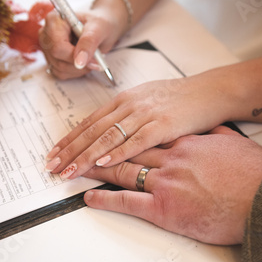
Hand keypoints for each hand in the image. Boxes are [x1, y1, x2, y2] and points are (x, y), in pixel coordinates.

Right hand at [38, 7, 123, 79]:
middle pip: (57, 59)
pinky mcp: (51, 59)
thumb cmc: (99, 24)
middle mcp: (47, 33)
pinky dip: (75, 72)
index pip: (57, 46)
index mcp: (55, 20)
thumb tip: (79, 62)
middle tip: (95, 59)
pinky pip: (61, 73)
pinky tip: (83, 62)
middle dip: (79, 64)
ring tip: (90, 58)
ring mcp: (48, 48)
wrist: (100, 29)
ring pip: (59, 69)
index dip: (74, 57)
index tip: (91, 60)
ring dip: (79, 69)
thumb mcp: (99, 29)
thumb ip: (88, 42)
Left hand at [45, 68, 240, 178]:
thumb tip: (107, 131)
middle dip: (69, 151)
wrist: (209, 91)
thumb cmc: (179, 99)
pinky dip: (117, 152)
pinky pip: (135, 141)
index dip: (69, 139)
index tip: (53, 154)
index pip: (89, 122)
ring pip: (108, 137)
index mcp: (123, 100)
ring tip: (69, 170)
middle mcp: (129, 106)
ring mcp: (145, 115)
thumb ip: (126, 115)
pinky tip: (103, 163)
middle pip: (92, 131)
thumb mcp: (146, 101)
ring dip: (86, 156)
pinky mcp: (162, 125)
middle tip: (52, 167)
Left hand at [82, 126, 261, 244]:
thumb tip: (212, 132)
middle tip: (67, 148)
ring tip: (69, 167)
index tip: (96, 133)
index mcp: (180, 140)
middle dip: (89, 146)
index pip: (136, 131)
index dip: (111, 133)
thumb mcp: (230, 143)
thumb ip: (214, 137)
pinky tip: (90, 193)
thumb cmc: (251, 170)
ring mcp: (166, 177)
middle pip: (120, 144)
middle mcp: (168, 152)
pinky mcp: (167, 205)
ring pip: (119, 166)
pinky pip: (130, 198)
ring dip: (90, 166)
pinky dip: (108, 194)